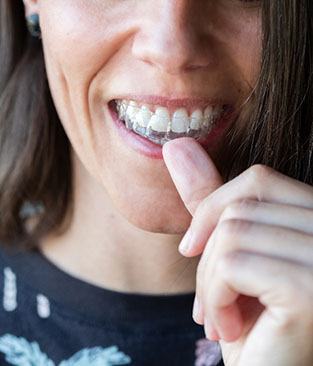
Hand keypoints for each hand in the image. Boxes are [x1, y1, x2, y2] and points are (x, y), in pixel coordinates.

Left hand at [163, 137, 312, 365]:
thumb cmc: (249, 320)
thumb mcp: (229, 253)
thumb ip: (210, 200)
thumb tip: (175, 145)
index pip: (259, 179)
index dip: (214, 208)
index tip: (192, 248)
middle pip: (241, 207)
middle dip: (208, 256)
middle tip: (211, 300)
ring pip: (232, 233)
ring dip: (210, 282)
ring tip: (221, 316)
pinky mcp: (310, 289)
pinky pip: (232, 264)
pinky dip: (214, 297)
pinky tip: (229, 329)